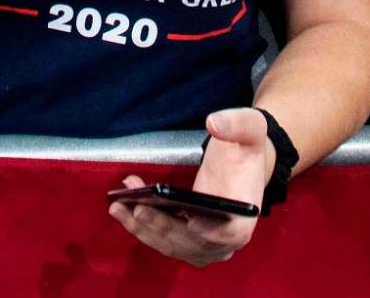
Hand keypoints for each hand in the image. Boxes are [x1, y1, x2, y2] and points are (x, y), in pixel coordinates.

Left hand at [108, 108, 267, 266]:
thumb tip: (213, 123)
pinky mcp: (186, 243)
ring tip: (119, 205)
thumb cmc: (244, 151)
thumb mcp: (251, 129)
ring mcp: (204, 246)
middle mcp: (226, 241)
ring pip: (171, 245)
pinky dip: (142, 226)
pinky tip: (124, 204)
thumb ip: (237, 123)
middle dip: (162, 226)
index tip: (191, 221)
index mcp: (245, 218)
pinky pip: (162, 239)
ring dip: (143, 228)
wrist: (238, 168)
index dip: (211, 232)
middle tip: (138, 207)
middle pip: (192, 242)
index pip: (230, 233)